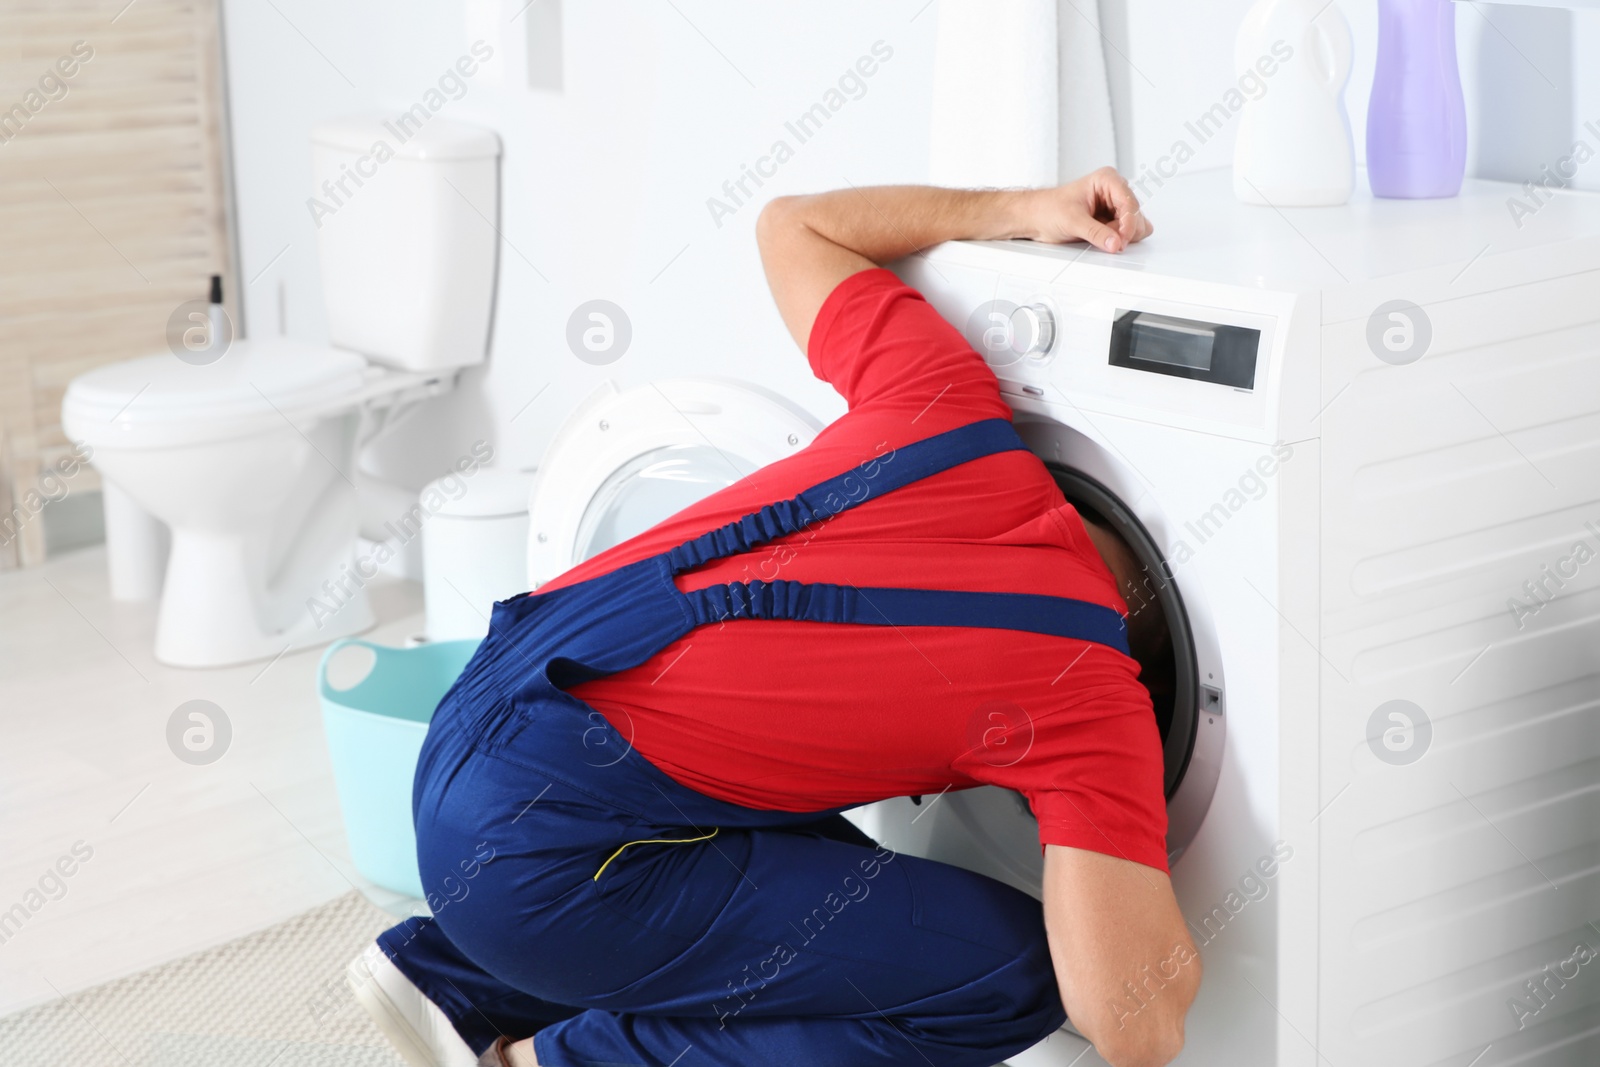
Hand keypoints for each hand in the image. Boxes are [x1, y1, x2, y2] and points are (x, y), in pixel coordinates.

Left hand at [1017, 167, 1152, 252]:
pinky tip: (1105, 239)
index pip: (1129, 202)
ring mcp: (1115, 206)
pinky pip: (1128, 233)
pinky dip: (1120, 240)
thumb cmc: (1048, 210)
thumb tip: (1116, 243)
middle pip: (1136, 215)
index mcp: (1107, 180)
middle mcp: (1114, 190)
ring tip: (1099, 237)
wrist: (1036, 218)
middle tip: (1108, 241)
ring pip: (1135, 225)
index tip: (1122, 239)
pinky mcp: (1113, 220)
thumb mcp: (1072, 221)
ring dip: (1122, 236)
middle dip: (1124, 231)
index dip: (1128, 223)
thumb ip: (1096, 233)